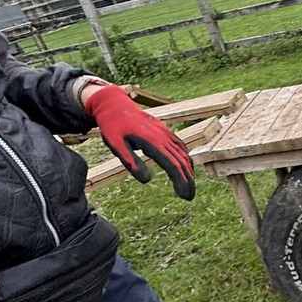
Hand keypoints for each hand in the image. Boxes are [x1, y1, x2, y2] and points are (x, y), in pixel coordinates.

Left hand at [83, 85, 195, 199]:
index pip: (173, 165)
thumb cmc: (112, 126)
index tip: (184, 195)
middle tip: (189, 197)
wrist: (113, 103)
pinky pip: (180, 145)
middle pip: (181, 161)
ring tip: (190, 185)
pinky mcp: (164, 130)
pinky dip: (186, 157)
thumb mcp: (116, 145)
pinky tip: (186, 166)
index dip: (181, 181)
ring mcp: (165, 132)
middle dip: (188, 180)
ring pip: (183, 153)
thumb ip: (131, 162)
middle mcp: (163, 137)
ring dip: (188, 170)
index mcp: (152, 142)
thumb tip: (147, 181)